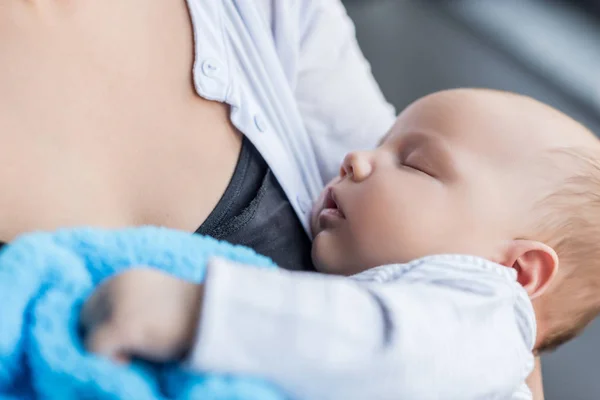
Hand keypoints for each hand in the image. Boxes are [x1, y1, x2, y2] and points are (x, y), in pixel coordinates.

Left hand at [80, 267, 203, 363]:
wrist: (217, 317)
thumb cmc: (195, 314)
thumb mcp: (160, 298)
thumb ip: (135, 302)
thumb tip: (112, 325)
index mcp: (128, 275)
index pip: (95, 302)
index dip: (106, 324)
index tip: (129, 339)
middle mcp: (117, 282)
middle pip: (86, 316)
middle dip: (103, 335)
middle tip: (131, 350)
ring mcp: (118, 302)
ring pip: (88, 333)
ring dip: (107, 348)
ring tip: (135, 354)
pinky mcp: (121, 324)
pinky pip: (95, 349)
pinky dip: (109, 360)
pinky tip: (133, 361)